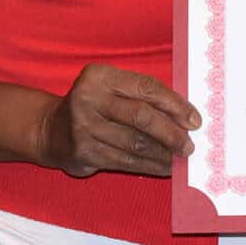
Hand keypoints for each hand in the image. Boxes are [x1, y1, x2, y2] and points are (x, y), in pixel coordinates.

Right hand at [34, 64, 200, 177]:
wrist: (51, 130)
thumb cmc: (95, 105)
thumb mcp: (112, 88)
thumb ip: (142, 95)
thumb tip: (184, 115)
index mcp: (101, 76)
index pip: (146, 88)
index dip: (174, 104)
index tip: (194, 120)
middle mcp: (89, 99)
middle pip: (141, 117)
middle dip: (171, 133)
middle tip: (189, 145)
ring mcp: (84, 128)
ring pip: (135, 143)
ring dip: (163, 153)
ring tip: (180, 158)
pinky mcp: (84, 153)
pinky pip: (125, 161)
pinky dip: (149, 165)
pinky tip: (165, 167)